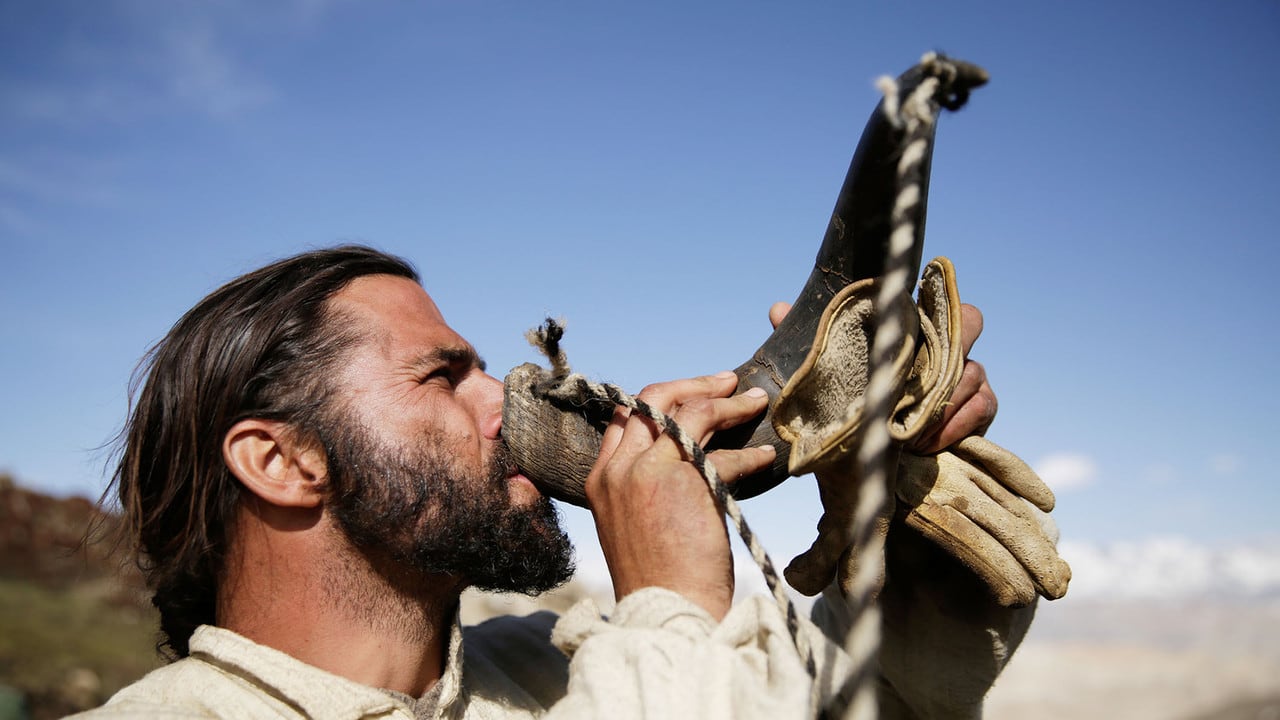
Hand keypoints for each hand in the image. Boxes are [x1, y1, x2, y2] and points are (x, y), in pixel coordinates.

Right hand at [585, 372, 775, 620]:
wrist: (665, 615)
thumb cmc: (658, 581)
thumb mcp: (631, 525)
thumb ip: (643, 486)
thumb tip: (686, 456)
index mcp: (600, 480)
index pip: (626, 417)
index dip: (661, 399)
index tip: (692, 396)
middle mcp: (619, 469)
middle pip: (654, 399)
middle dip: (695, 384)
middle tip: (727, 382)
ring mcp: (648, 472)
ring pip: (692, 412)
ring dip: (730, 404)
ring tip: (757, 402)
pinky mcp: (684, 482)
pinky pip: (723, 453)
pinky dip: (749, 454)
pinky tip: (766, 457)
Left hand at [769, 299, 995, 453]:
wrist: (864, 470)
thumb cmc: (847, 413)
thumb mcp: (823, 381)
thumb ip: (809, 345)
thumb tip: (777, 310)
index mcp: (911, 332)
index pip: (937, 300)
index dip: (935, 299)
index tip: (916, 308)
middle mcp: (943, 348)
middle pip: (969, 323)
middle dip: (951, 345)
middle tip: (918, 377)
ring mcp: (967, 377)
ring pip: (973, 371)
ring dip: (941, 402)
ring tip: (908, 430)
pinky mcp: (979, 409)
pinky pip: (983, 406)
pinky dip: (955, 424)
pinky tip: (926, 443)